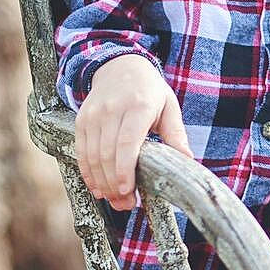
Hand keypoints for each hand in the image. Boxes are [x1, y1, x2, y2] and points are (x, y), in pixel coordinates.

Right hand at [75, 54, 191, 209]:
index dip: (124, 169)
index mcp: (139, 106)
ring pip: (92, 155)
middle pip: (108, 154)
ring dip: (101, 182)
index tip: (128, 190)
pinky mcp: (81, 119)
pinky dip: (87, 172)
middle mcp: (113, 109)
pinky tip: (97, 187)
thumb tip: (188, 160)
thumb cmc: (148, 90)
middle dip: (115, 184)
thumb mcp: (168, 106)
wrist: (119, 66)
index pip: (127, 142)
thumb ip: (176, 134)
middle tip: (126, 204)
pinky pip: (81, 150)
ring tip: (114, 199)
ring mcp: (94, 114)